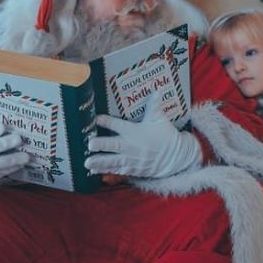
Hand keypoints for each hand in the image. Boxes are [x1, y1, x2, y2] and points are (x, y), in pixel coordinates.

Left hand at [85, 95, 200, 178]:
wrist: (175, 158)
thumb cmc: (166, 136)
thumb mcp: (159, 119)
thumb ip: (154, 106)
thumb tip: (155, 91)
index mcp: (134, 131)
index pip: (118, 125)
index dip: (106, 121)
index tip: (96, 118)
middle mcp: (130, 146)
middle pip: (113, 145)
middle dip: (101, 145)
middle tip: (89, 144)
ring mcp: (130, 159)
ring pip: (112, 161)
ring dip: (99, 162)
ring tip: (86, 162)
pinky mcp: (131, 169)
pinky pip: (116, 170)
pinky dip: (104, 171)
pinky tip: (93, 171)